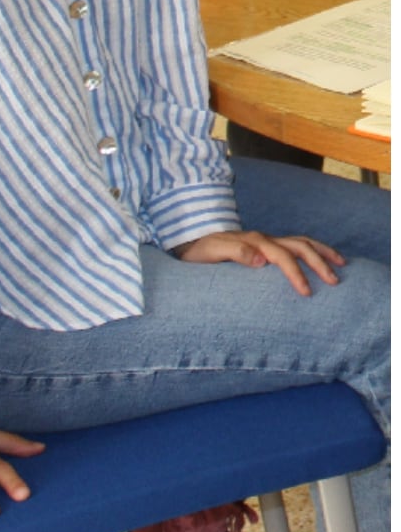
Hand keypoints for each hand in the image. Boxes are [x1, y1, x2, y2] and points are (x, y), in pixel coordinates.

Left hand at [173, 229, 344, 295]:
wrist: (190, 241)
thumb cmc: (199, 250)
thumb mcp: (210, 252)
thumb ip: (234, 252)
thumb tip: (260, 259)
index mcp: (253, 242)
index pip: (282, 256)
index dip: (296, 273)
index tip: (307, 292)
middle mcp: (263, 239)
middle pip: (299, 246)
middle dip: (319, 261)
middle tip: (335, 281)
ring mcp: (266, 242)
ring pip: (301, 242)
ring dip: (322, 252)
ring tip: (341, 263)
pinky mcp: (266, 247)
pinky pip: (295, 246)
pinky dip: (313, 251)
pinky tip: (322, 261)